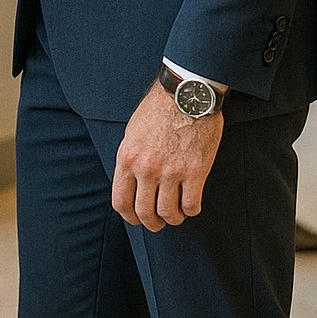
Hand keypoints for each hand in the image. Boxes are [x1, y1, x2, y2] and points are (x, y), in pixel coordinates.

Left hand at [111, 80, 223, 230]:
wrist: (186, 94)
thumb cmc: (158, 110)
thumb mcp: (132, 133)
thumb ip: (130, 160)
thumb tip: (131, 184)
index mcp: (127, 159)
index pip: (121, 202)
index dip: (130, 217)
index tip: (137, 219)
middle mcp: (147, 169)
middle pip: (145, 213)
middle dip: (152, 223)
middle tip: (158, 223)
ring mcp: (171, 172)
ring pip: (169, 213)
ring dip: (173, 218)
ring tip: (176, 213)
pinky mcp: (195, 171)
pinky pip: (192, 205)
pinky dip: (191, 210)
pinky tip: (191, 203)